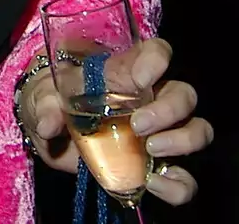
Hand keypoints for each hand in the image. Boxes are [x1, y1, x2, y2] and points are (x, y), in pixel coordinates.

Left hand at [18, 38, 212, 206]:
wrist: (50, 137)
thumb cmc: (51, 102)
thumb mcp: (41, 97)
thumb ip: (45, 105)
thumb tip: (49, 123)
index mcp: (124, 73)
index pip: (156, 52)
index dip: (157, 60)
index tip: (141, 78)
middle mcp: (148, 100)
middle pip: (184, 94)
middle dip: (169, 110)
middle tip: (137, 126)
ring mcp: (157, 134)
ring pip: (197, 130)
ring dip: (183, 141)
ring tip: (151, 150)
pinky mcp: (154, 167)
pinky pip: (184, 178)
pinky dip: (179, 185)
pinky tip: (154, 183)